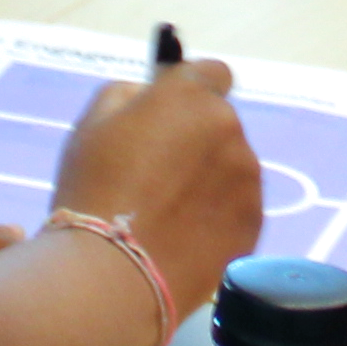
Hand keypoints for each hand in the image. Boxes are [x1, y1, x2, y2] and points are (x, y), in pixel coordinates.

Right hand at [51, 57, 259, 312]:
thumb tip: (149, 94)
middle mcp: (228, 127)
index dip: (192, 91)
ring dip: (209, 178)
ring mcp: (247, 176)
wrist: (113, 272)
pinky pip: (238, 206)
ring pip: (231, 166)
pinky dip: (218, 214)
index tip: (174, 113)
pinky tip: (183, 235)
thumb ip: (128, 95)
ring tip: (168, 213)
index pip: (212, 73)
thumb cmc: (93, 192)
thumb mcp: (92, 125)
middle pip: (219, 123)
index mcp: (189, 96)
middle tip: (158, 174)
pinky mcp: (254, 221)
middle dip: (195, 139)